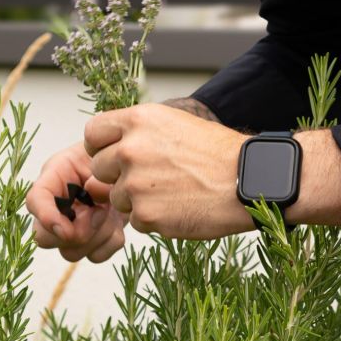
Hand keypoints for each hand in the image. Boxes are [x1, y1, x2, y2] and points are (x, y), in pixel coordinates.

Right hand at [26, 141, 128, 262]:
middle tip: (97, 213)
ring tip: (109, 212)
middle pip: (44, 239)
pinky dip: (110, 242)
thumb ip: (99, 178)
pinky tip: (116, 222)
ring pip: (71, 253)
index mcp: (54, 179)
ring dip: (96, 236)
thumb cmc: (113, 155)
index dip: (45, 217)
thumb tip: (93, 195)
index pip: (35, 200)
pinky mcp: (94, 240)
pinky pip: (96, 255)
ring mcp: (73, 228)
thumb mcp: (105, 157)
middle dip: (74, 232)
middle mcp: (57, 207)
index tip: (65, 229)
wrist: (131, 166)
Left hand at [84, 103, 254, 239]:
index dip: (101, 147)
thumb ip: (137, 132)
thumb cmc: (216, 152)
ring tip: (172, 192)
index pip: (92, 133)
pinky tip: (179, 207)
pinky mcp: (145, 214)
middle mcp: (130, 149)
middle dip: (118, 176)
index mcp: (137, 120)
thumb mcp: (174, 123)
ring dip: (137, 200)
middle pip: (99, 169)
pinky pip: (135, 220)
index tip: (113, 155)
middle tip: (151, 178)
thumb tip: (110, 146)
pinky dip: (153, 219)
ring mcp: (135, 184)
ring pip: (117, 198)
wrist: (248, 180)